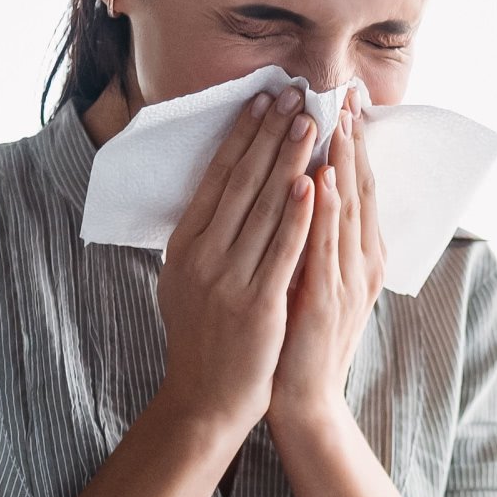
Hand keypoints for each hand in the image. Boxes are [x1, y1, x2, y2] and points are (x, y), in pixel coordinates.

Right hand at [151, 86, 320, 432]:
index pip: (216, 178)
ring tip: (310, 123)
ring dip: (289, 160)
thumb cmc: (203, 337)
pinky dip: (298, 214)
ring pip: (265, 208)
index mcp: (184, 246)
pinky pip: (282, 250)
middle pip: (241, 183)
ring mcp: (228, 280)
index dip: (240, 137)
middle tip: (293, 96)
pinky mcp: (258, 304)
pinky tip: (312, 182)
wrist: (206, 399)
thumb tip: (218, 191)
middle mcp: (202, 257)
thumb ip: (202, 239)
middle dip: (270, 135)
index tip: (261, 102)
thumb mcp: (185, 281)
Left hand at [270, 87, 387, 424]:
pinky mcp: (326, 301)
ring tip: (337, 119)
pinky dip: (325, 213)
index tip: (343, 99)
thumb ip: (312, 235)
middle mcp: (359, 261)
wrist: (301, 398)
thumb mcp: (307, 275)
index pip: (355, 184)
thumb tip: (301, 188)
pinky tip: (321, 180)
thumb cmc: (298, 337)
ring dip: (342, 163)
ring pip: (346, 211)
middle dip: (351, 138)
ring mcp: (346, 280)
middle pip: (358, 188)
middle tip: (346, 91)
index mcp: (356, 252)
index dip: (351, 141)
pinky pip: (325, 248)